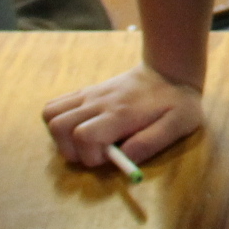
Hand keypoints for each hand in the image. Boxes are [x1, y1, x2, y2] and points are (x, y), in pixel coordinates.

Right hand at [42, 64, 203, 166]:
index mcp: (121, 113)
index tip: (108, 158)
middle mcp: (99, 101)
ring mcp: (89, 94)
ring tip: (83, 143)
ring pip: (50, 114)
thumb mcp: (178, 125)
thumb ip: (151, 143)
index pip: (85, 136)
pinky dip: (59, 121)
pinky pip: (54, 106)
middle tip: (94, 154)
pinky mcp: (85, 92)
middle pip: (59, 126)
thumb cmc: (176, 102)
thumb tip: (124, 158)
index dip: (90, 156)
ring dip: (60, 137)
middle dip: (70, 150)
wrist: (169, 71)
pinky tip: (80, 128)